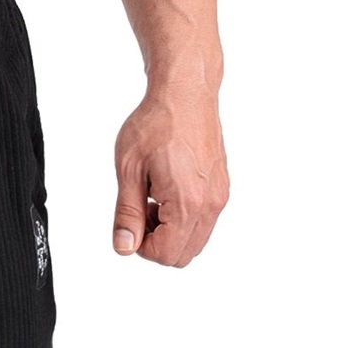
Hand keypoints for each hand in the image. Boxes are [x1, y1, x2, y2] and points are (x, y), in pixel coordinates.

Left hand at [112, 84, 229, 267]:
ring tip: (151, 198)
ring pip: (194, 241)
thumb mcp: (129, 170)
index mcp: (187, 202)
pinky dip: (182, 219)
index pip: (166, 254)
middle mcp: (211, 203)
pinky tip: (166, 191)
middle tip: (140, 210)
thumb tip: (124, 248)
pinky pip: (202, 222)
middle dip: (156, 242)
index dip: (140, 245)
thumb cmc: (156, 124)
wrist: (185, 92)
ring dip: (169, 232)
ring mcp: (220, 196)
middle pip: (182, 255)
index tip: (130, 219)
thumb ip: (127, 214)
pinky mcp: (222, 188)